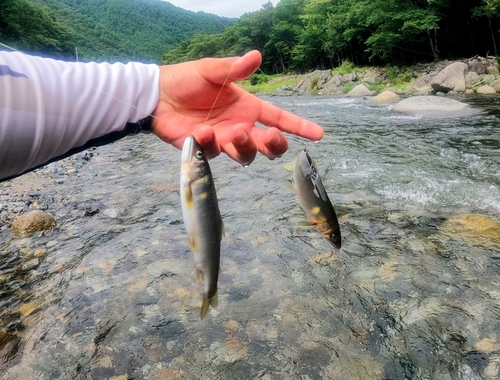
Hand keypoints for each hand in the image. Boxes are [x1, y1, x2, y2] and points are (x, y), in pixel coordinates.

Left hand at [152, 50, 323, 165]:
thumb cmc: (187, 80)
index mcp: (247, 107)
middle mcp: (240, 126)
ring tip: (233, 132)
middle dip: (275, 144)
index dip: (300, 127)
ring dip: (245, 146)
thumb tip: (256, 55)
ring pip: (247, 155)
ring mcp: (224, 141)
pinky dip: (210, 143)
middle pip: (269, 145)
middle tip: (270, 136)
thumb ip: (233, 68)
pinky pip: (215, 153)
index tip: (319, 134)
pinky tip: (199, 130)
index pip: (280, 118)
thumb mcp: (211, 71)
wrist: (158, 95)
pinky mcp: (206, 149)